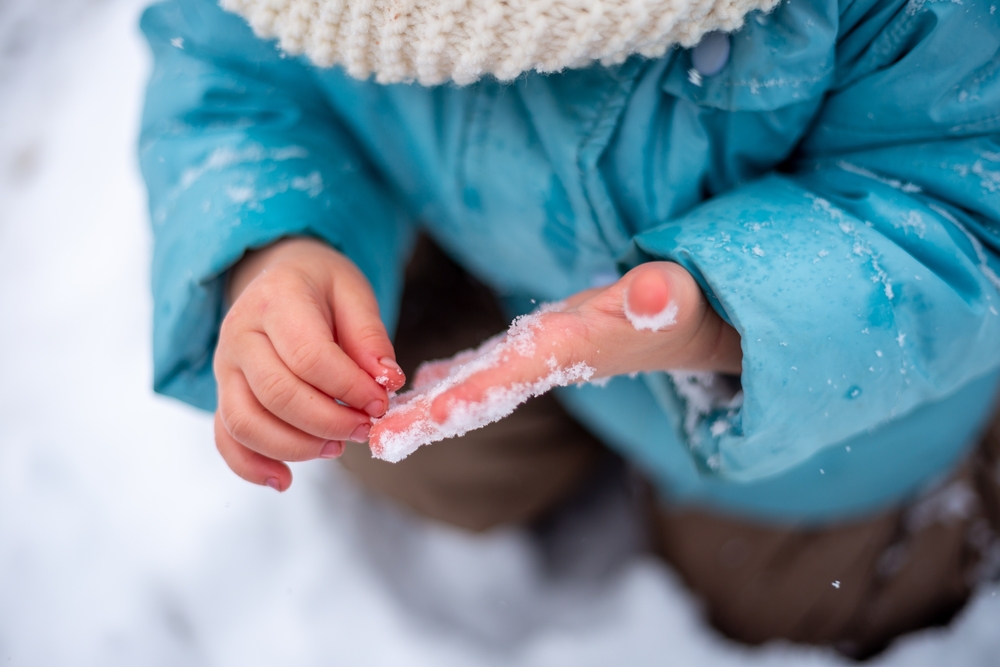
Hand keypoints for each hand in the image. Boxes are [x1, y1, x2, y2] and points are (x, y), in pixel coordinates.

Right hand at [213, 237, 404, 490]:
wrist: (277, 277)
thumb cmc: (321, 287)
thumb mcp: (353, 291)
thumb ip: (369, 335)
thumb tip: (386, 380)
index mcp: (276, 300)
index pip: (309, 356)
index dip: (349, 388)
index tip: (380, 402)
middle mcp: (241, 333)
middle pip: (277, 394)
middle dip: (328, 422)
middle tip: (364, 428)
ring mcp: (225, 367)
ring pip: (245, 422)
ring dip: (296, 446)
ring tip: (337, 447)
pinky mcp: (222, 393)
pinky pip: (225, 437)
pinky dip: (250, 465)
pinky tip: (284, 479)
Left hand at [370, 262, 739, 453]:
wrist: (683, 330)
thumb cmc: (682, 310)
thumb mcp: (679, 298)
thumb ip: (666, 300)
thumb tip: (657, 294)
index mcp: (568, 349)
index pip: (508, 375)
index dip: (464, 394)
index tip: (416, 418)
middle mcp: (544, 362)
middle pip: (478, 393)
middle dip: (428, 419)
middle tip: (374, 443)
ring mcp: (538, 359)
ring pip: (474, 385)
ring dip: (429, 405)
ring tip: (379, 423)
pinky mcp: (538, 348)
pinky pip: (485, 367)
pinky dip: (450, 379)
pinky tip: (417, 382)